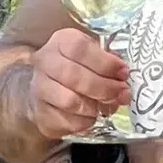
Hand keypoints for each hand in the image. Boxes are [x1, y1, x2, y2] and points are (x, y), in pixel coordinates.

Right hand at [28, 26, 127, 140]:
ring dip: (95, 106)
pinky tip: (92, 116)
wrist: (50, 94)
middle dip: (104, 87)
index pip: (80, 48)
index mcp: (61, 42)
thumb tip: (123, 76)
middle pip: (74, 75)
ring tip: (107, 107)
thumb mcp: (93, 57)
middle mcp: (46, 62)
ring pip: (70, 101)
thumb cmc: (78, 70)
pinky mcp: (41, 112)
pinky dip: (86, 121)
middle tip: (122, 94)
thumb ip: (107, 63)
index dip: (105, 62)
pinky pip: (68, 121)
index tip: (123, 73)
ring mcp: (39, 88)